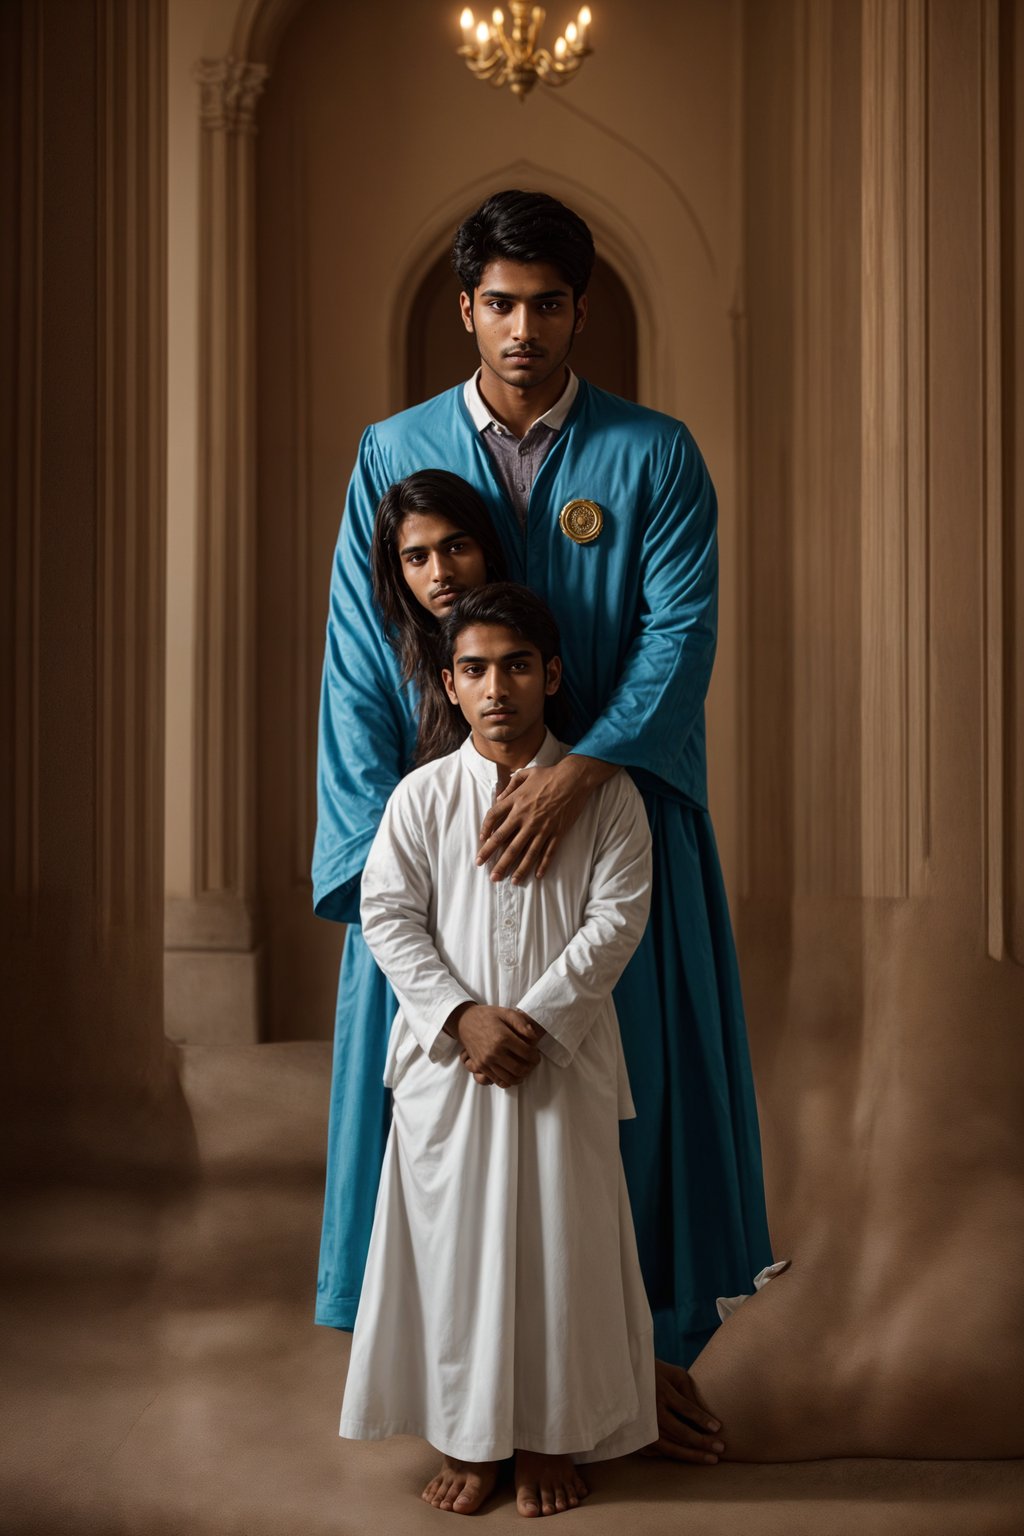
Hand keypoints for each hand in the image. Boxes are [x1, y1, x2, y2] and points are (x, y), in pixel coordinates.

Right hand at [446, 1004, 542, 1088]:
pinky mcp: (480, 1067)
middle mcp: (494, 1052)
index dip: (535, 1056)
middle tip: (532, 1063)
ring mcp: (486, 1062)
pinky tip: (513, 1075)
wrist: (465, 1021)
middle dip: (530, 1068)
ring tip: (525, 1070)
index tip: (536, 1054)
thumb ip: (521, 1023)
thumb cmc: (488, 1016)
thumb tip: (534, 1036)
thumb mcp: (506, 1012)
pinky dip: (508, 1081)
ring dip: (521, 1077)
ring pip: (509, 1078)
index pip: (527, 1053)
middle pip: (520, 1069)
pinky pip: (497, 1081)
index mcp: (503, 1038)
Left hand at [476, 756, 616, 883]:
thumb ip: (510, 785)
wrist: (573, 779)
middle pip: (506, 842)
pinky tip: (538, 876)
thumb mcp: (525, 774)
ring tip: (510, 881)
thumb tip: (499, 798)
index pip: (493, 818)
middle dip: (495, 859)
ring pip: (526, 852)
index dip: (485, 831)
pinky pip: (548, 852)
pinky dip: (543, 865)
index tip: (482, 841)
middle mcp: (525, 817)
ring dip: (517, 868)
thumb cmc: (549, 774)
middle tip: (487, 872)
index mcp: (516, 802)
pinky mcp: (556, 832)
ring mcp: (541, 827)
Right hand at [643, 1361, 725, 1464]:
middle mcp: (651, 1410)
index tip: (718, 1428)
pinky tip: (690, 1458)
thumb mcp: (674, 1375)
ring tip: (712, 1459)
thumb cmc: (656, 1373)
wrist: (624, 1377)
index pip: (685, 1408)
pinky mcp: (638, 1437)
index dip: (702, 1419)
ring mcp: (643, 1426)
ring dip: (693, 1455)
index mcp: (661, 1391)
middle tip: (721, 1448)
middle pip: (680, 1432)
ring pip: (671, 1447)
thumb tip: (706, 1416)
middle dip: (702, 1442)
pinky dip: (675, 1455)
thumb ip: (689, 1392)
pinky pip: (659, 1452)